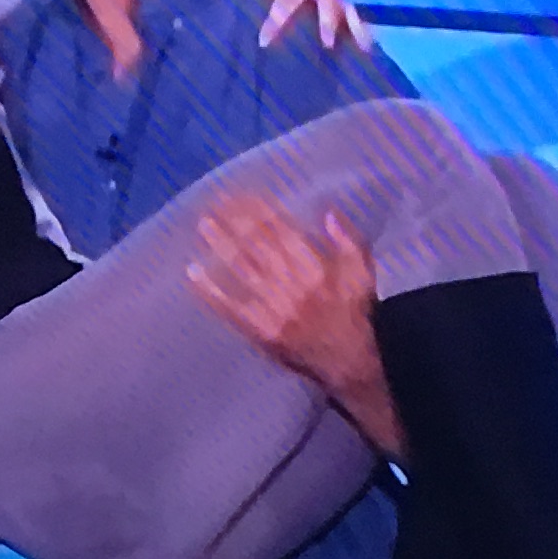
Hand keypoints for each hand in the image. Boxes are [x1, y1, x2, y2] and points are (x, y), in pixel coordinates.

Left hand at [188, 193, 399, 454]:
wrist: (348, 363)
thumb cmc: (354, 315)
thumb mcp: (364, 274)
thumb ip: (349, 242)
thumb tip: (329, 212)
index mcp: (316, 267)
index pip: (282, 231)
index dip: (259, 210)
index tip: (241, 194)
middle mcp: (292, 284)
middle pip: (258, 245)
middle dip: (235, 221)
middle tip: (214, 201)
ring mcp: (273, 308)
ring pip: (243, 270)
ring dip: (221, 246)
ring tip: (204, 225)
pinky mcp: (260, 329)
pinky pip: (231, 308)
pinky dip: (211, 291)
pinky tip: (194, 273)